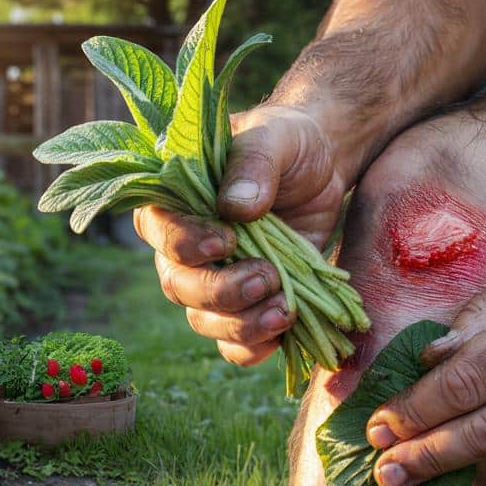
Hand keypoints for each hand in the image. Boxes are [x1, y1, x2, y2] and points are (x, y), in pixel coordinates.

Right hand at [133, 105, 350, 365]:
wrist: (325, 166)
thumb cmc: (288, 144)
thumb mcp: (274, 137)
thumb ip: (253, 164)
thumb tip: (236, 207)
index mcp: (175, 202)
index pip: (159, 232)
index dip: (187, 244)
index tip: (228, 240)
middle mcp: (184, 249)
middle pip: (179, 286)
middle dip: (221, 292)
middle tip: (268, 277)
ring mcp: (214, 282)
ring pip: (205, 321)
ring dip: (242, 325)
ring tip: (286, 309)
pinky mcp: (247, 306)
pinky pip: (234, 345)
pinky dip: (254, 348)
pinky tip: (283, 332)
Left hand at [365, 245, 485, 485]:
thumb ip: (477, 318)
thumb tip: (429, 360)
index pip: (467, 381)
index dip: (417, 409)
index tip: (380, 427)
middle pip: (485, 430)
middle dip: (426, 455)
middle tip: (385, 472)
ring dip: (463, 464)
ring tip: (420, 467)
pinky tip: (483, 453)